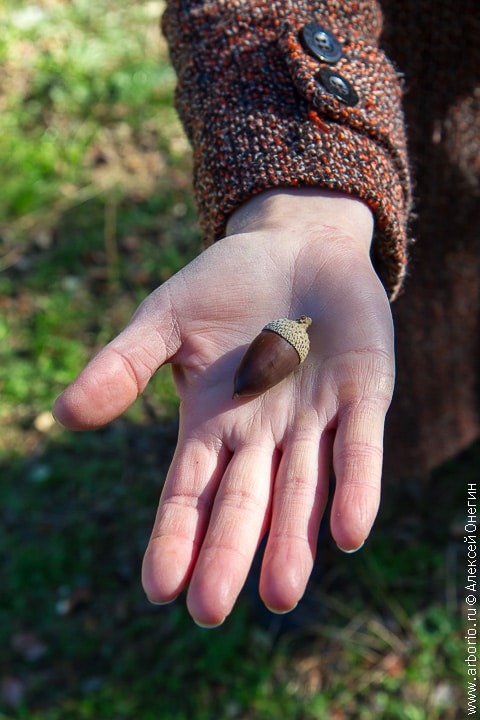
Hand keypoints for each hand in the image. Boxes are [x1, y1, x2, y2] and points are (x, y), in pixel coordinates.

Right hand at [53, 189, 394, 626]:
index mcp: (212, 423)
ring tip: (281, 593)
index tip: (160, 589)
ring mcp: (314, 418)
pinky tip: (348, 532)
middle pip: (243, 503)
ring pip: (302, 489)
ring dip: (293, 539)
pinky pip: (358, 446)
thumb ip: (123, 365)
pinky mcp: (364, 393)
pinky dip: (355, 486)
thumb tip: (64, 415)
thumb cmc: (226, 284)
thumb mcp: (165, 319)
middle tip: (211, 609)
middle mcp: (262, 434)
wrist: (296, 244)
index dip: (176, 537)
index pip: (190, 493)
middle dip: (229, 554)